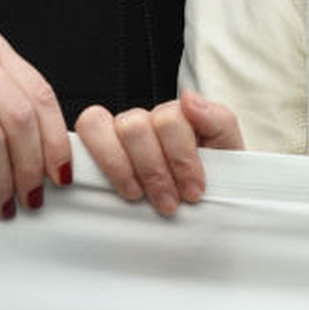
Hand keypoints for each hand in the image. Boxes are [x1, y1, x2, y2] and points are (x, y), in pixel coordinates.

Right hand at [75, 88, 242, 215]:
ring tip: (137, 196)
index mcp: (174, 116)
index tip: (193, 191)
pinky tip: (109, 184)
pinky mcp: (96, 157)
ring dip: (120, 167)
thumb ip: (218, 121)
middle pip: (133, 125)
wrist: (209, 211)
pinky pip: (79, 141)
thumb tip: (189, 98)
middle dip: (152, 169)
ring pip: (98, 125)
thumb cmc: (214, 183)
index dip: (180, 157)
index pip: (167, 117)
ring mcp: (116, 137)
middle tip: (169, 202)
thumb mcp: (229, 154)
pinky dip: (92, 159)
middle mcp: (143, 122)